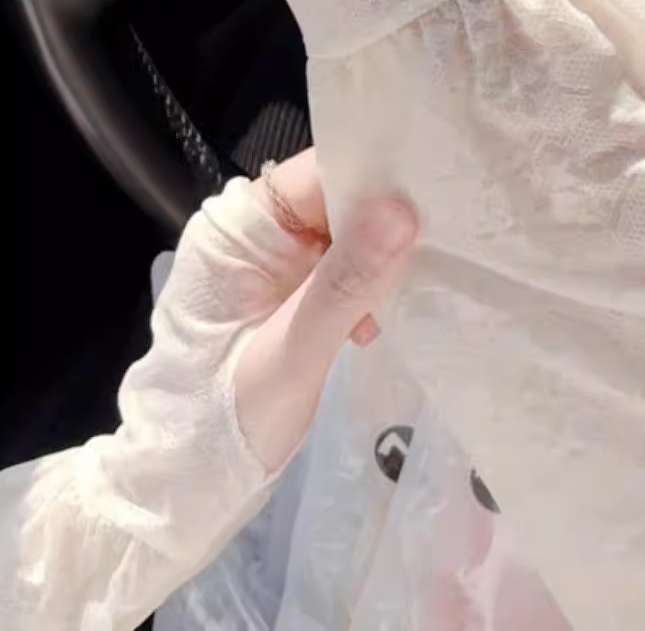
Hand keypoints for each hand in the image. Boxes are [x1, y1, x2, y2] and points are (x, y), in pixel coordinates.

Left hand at [233, 150, 416, 469]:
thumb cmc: (224, 420)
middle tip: (441, 244)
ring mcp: (275, 262)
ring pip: (351, 232)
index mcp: (238, 229)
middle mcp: (256, 232)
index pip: (321, 172)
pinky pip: (348, 266)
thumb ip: (346, 283)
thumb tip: (402, 210)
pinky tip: (375, 322)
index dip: (379, 176)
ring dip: (384, 260)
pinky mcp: (293, 292)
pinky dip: (371, 286)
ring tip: (404, 295)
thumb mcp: (291, 352)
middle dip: (388, 221)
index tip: (437, 193)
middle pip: (341, 197)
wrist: (188, 487)